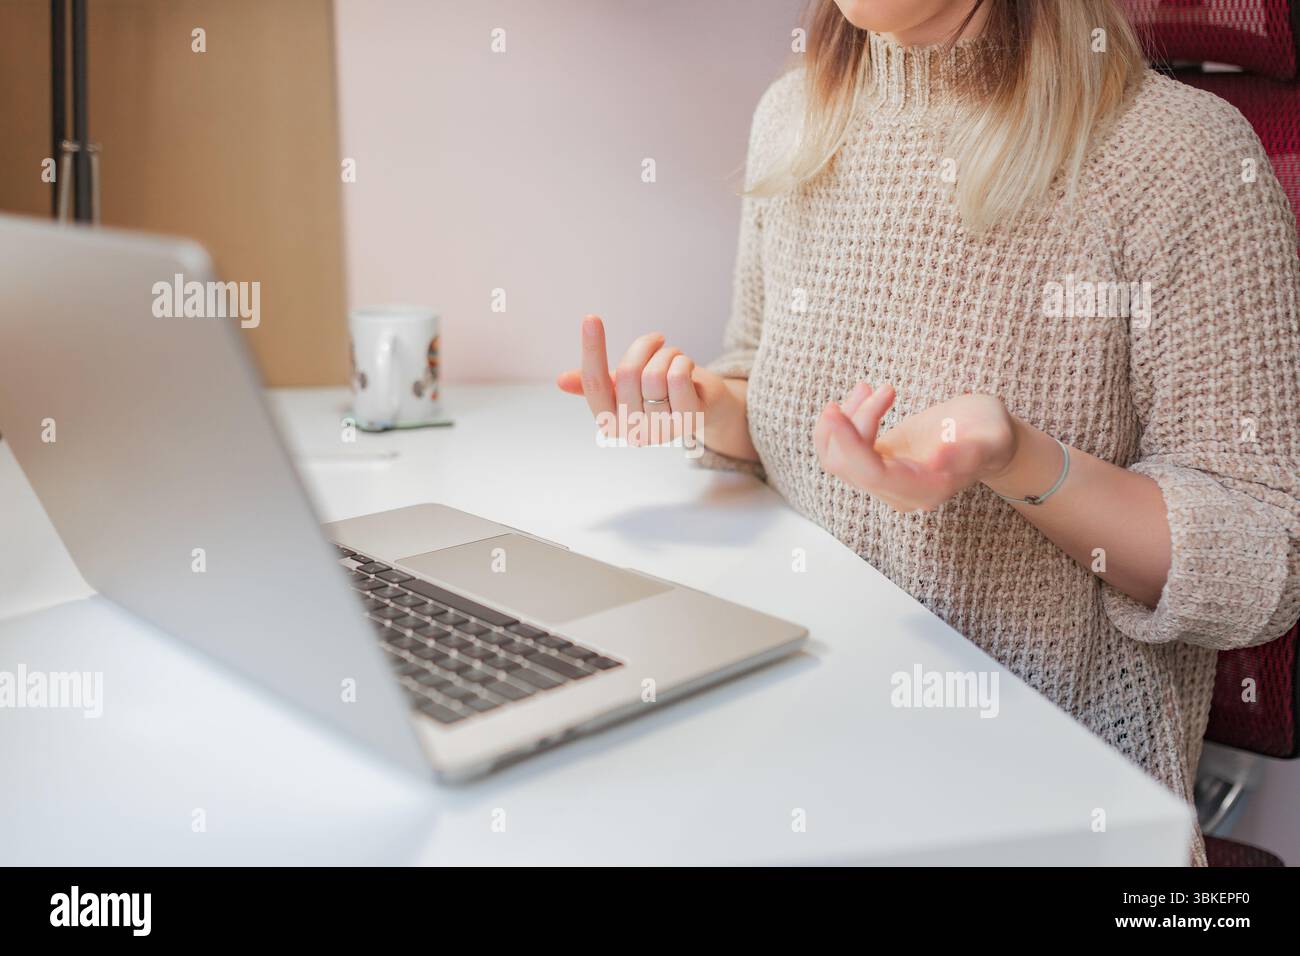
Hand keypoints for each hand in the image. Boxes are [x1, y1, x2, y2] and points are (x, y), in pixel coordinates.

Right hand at [556, 315, 735, 447]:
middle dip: (644, 346)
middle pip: (627, 373)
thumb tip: (561, 381)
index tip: (591, 318)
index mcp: (610, 422)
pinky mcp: (689, 420)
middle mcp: (633, 431)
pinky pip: (677, 378)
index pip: (594, 384)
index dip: (591, 350)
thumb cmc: (661, 392)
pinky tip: (686, 366)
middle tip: (657, 340)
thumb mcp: (624, 386)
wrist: (705, 405)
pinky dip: (682, 361)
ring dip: (666, 354)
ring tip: (673, 357)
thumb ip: (596, 383)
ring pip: (654, 375)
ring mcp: (662, 430)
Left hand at [814, 384, 1016, 511]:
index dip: (848, 444)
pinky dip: (844, 419)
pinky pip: (842, 448)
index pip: (870, 474)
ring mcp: (883, 481)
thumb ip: (970, 451)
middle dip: (848, 422)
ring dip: (844, 418)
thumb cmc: (991, 434)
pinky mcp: (874, 464)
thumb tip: (940, 460)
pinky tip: (864, 393)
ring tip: (868, 387)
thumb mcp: (993, 436)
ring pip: (837, 456)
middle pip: (847, 465)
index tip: (833, 411)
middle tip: (869, 387)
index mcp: (925, 489)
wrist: (986, 437)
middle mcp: (898, 492)